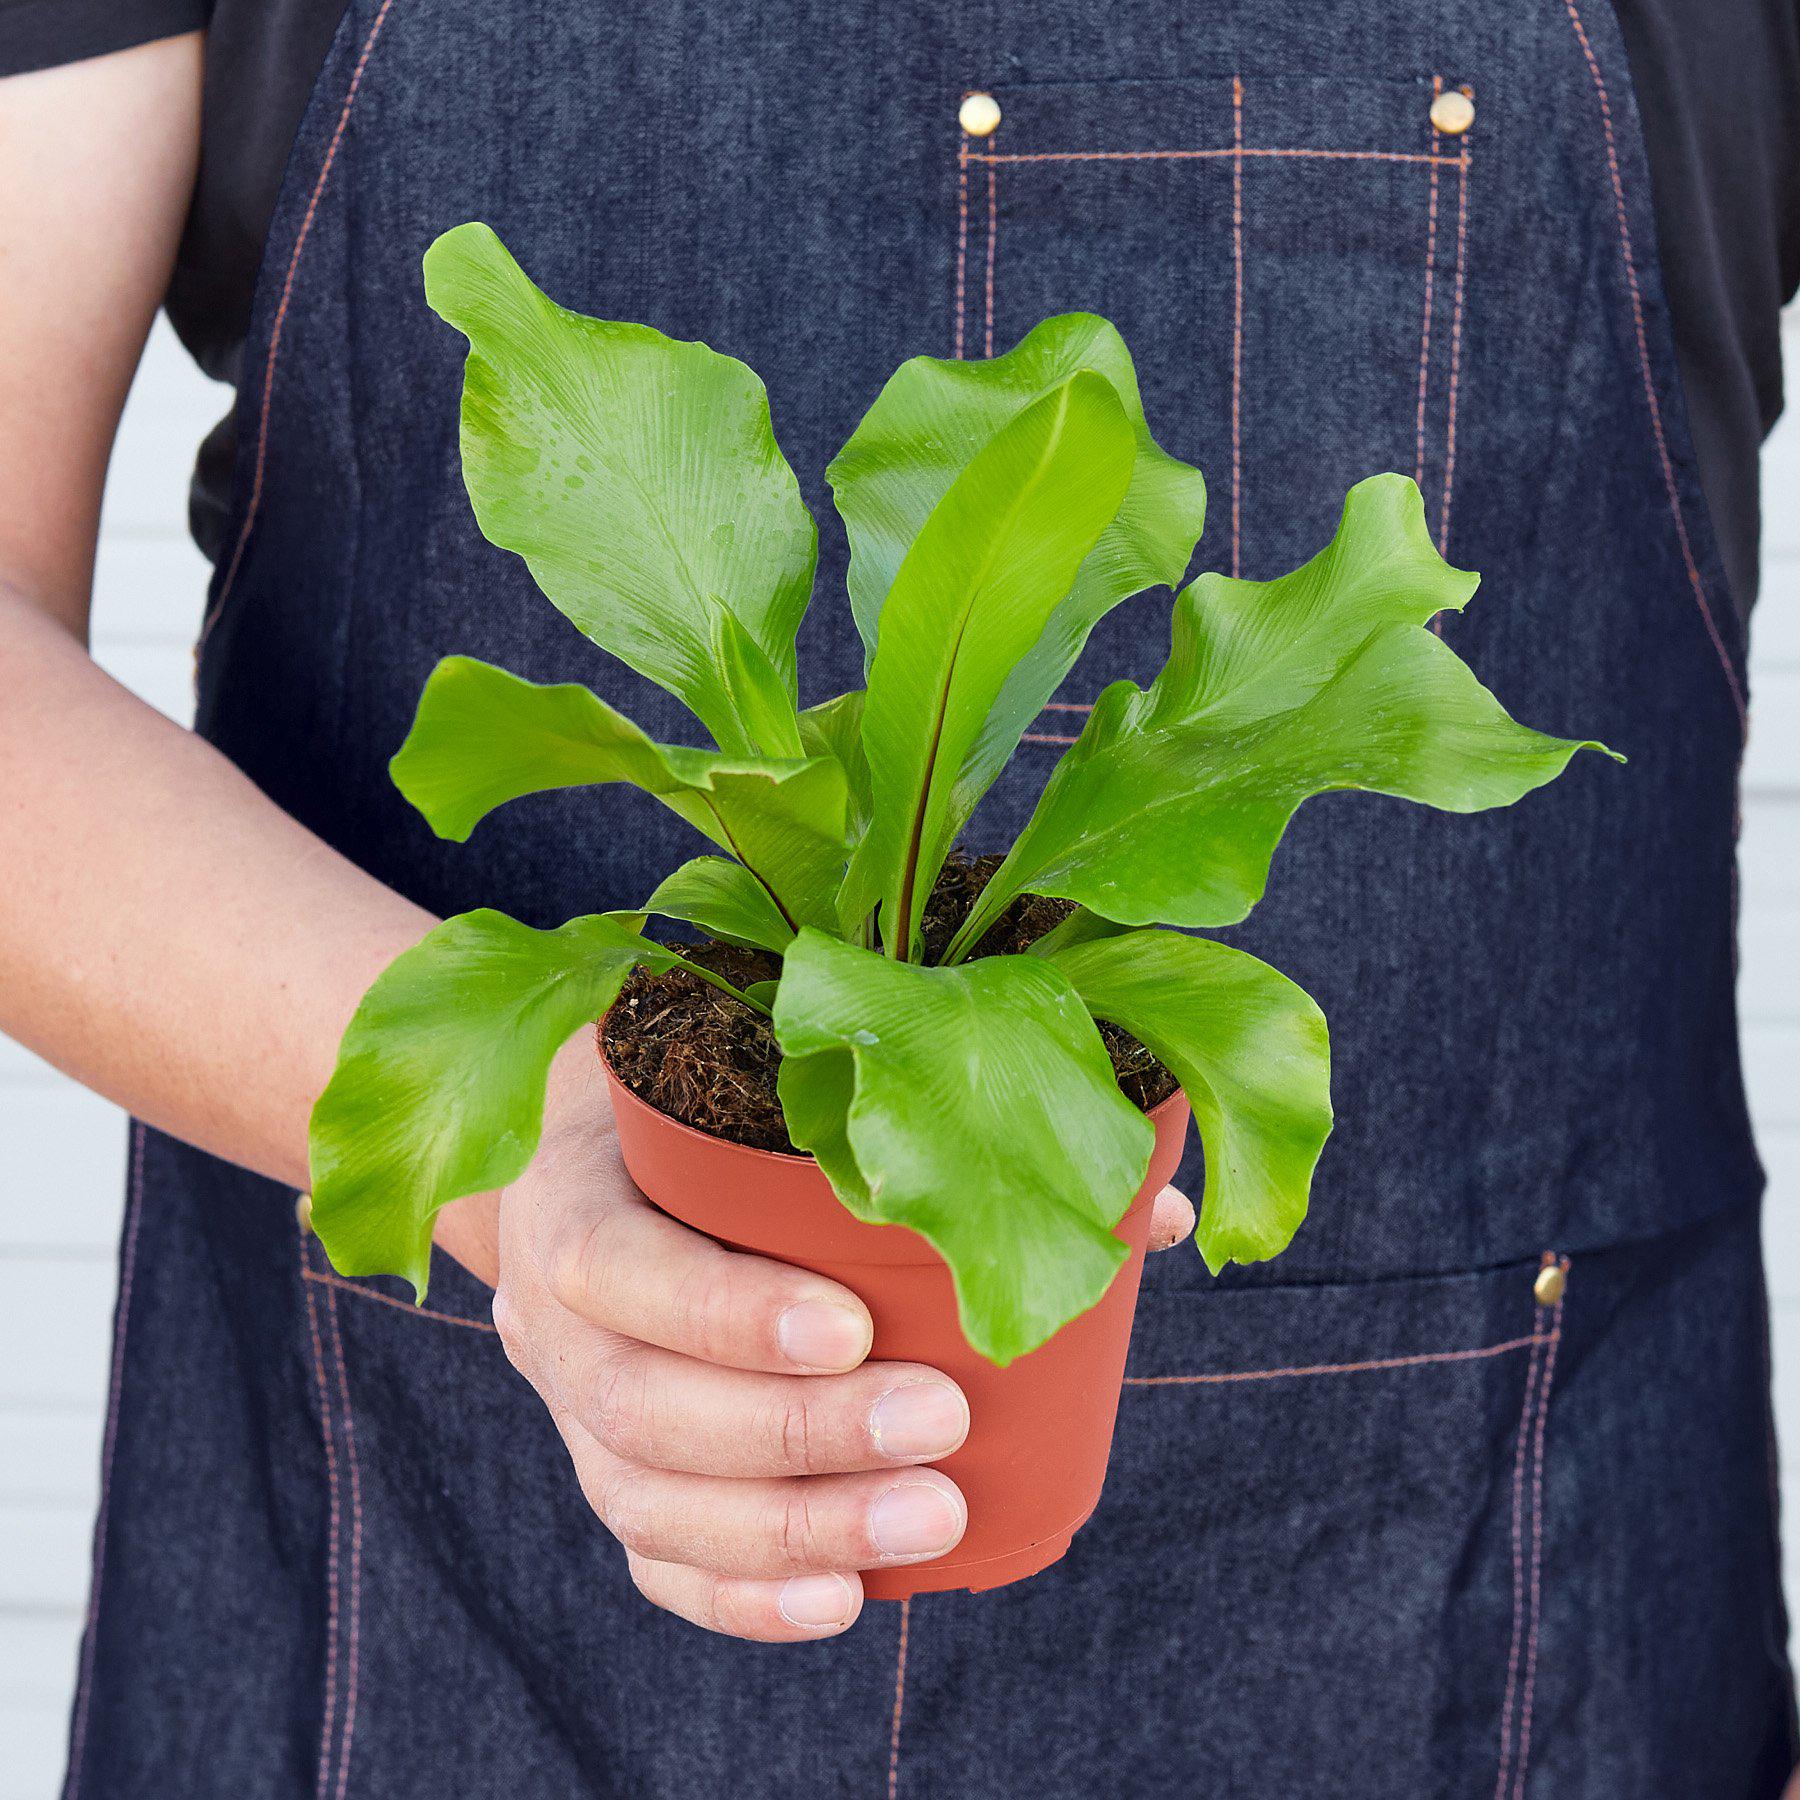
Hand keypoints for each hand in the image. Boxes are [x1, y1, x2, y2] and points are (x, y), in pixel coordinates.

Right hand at [446, 1043, 1194, 1643]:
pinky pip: (654, 1561)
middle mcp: (551, 1318)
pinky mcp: (609, 1479)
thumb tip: (1145, 1207)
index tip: (857, 1328)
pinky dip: (742, 1596)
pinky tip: (842, 1598)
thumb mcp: (771, 1081)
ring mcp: (570, 1412)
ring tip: (929, 1518)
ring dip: (791, 1526)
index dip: (726, 1312)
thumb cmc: (712, 1112)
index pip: (617, 1266)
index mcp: (576, 1191)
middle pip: (642, 1403)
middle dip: (795, 1432)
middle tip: (938, 1424)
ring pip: (649, 1499)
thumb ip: (935, 1121)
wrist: (595, 1165)